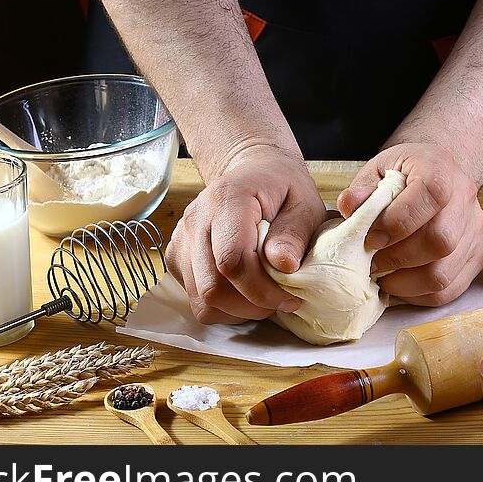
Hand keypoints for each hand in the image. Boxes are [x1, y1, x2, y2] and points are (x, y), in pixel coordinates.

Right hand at [166, 146, 327, 323]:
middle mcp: (196, 219)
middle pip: (213, 286)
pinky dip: (223, 306)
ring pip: (202, 299)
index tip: (289, 297)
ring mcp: (182, 239)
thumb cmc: (283, 190)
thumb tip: (283, 265)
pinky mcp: (177, 256)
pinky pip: (196, 298)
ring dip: (238, 309)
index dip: (260, 290)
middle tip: (280, 300)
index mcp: (227, 199)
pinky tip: (244, 290)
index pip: (232, 260)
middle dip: (251, 305)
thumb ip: (295, 234)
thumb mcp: (305, 206)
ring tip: (264, 294)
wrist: (255, 172)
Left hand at [337, 143, 482, 305]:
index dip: (400, 221)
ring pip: (444, 271)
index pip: (432, 193)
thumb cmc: (401, 175)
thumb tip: (351, 205)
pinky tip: (400, 284)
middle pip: (441, 239)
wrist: (431, 177)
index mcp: (440, 167)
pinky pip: (450, 288)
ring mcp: (475, 227)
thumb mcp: (377, 170)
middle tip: (373, 262)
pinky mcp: (478, 253)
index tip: (373, 237)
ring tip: (383, 275)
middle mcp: (465, 195)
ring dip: (406, 282)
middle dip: (399, 258)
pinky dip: (419, 294)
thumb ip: (363, 188)